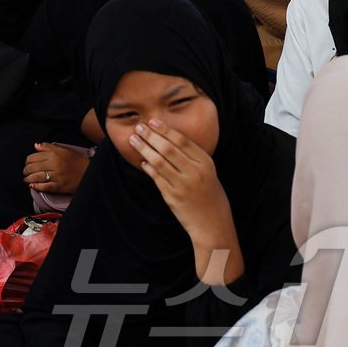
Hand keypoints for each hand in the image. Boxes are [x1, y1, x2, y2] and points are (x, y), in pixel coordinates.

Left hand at [23, 143, 90, 194]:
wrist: (90, 173)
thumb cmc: (76, 161)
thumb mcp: (64, 150)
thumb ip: (48, 147)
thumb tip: (35, 145)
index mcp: (54, 155)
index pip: (33, 157)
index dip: (27, 161)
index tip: (27, 164)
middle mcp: (54, 165)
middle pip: (33, 168)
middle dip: (26, 171)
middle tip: (25, 172)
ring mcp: (57, 176)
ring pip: (37, 177)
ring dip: (28, 179)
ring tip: (26, 180)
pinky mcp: (60, 186)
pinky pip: (45, 187)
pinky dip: (37, 186)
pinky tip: (32, 186)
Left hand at [127, 119, 233, 244]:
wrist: (213, 225)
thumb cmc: (211, 196)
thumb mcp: (208, 173)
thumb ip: (193, 158)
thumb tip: (169, 140)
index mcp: (206, 163)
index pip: (182, 140)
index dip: (165, 129)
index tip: (152, 121)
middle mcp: (195, 172)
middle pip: (168, 148)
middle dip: (151, 135)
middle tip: (138, 127)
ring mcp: (183, 184)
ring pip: (158, 161)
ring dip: (144, 148)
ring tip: (133, 140)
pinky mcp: (172, 196)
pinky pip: (156, 177)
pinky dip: (148, 167)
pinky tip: (142, 161)